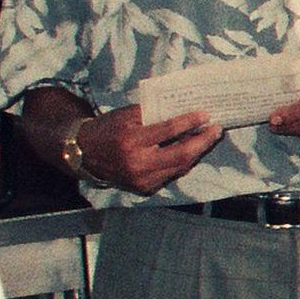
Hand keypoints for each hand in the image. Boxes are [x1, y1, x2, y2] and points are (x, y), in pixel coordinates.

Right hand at [77, 104, 220, 196]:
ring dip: (197, 152)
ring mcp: (142, 179)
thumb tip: (183, 110)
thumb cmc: (107, 128)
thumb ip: (153, 114)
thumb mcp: (126, 115)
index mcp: (131, 141)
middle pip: (180, 154)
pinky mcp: (144, 188)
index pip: (168, 131)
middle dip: (202, 141)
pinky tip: (192, 151)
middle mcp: (138, 164)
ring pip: (179, 167)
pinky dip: (183, 162)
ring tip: (208, 138)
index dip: (189, 122)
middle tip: (216, 129)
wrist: (83, 154)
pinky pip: (171, 174)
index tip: (205, 115)